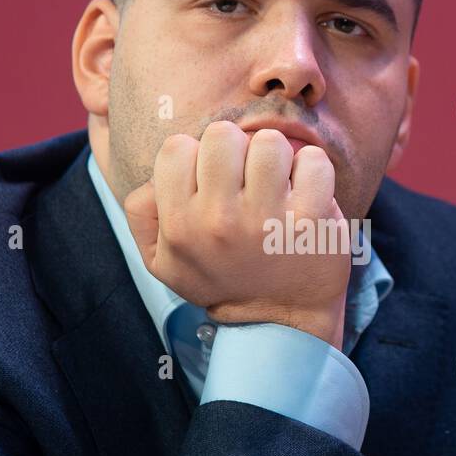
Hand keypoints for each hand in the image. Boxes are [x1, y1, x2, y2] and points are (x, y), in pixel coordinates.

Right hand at [123, 122, 351, 348]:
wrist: (280, 320)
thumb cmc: (220, 278)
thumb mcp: (162, 261)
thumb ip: (142, 214)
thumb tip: (154, 177)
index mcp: (180, 224)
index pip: (176, 147)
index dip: (196, 157)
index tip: (212, 181)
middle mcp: (219, 220)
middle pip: (222, 134)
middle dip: (236, 151)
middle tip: (246, 180)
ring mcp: (267, 218)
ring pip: (269, 142)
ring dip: (276, 159)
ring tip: (276, 186)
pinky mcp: (311, 218)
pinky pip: (313, 159)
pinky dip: (312, 170)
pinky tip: (304, 192)